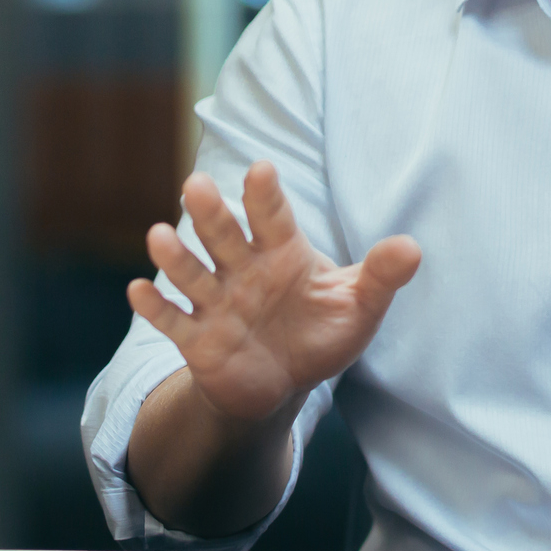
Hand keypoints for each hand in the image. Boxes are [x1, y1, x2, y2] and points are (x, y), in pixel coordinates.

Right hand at [128, 161, 421, 422]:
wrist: (282, 381)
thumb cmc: (319, 331)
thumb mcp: (358, 306)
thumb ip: (381, 276)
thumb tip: (413, 248)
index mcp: (283, 253)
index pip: (273, 218)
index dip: (266, 196)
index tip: (261, 169)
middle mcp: (244, 270)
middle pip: (225, 237)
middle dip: (211, 214)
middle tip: (197, 185)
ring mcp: (217, 303)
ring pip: (192, 274)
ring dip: (176, 257)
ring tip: (158, 235)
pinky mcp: (198, 340)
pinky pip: (173, 322)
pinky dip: (155, 308)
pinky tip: (138, 290)